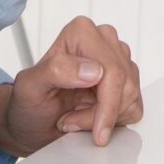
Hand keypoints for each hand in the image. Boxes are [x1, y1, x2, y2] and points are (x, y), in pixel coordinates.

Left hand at [0, 17, 141, 156]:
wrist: (32, 122)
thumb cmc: (28, 103)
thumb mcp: (29, 87)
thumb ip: (56, 71)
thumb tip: (93, 70)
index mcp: (81, 33)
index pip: (111, 71)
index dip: (106, 105)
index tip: (95, 130)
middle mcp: (103, 40)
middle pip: (124, 85)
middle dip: (101, 114)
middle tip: (71, 122)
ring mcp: (118, 59)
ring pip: (131, 96)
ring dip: (104, 118)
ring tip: (75, 118)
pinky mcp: (126, 80)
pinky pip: (134, 106)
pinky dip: (114, 121)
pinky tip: (92, 117)